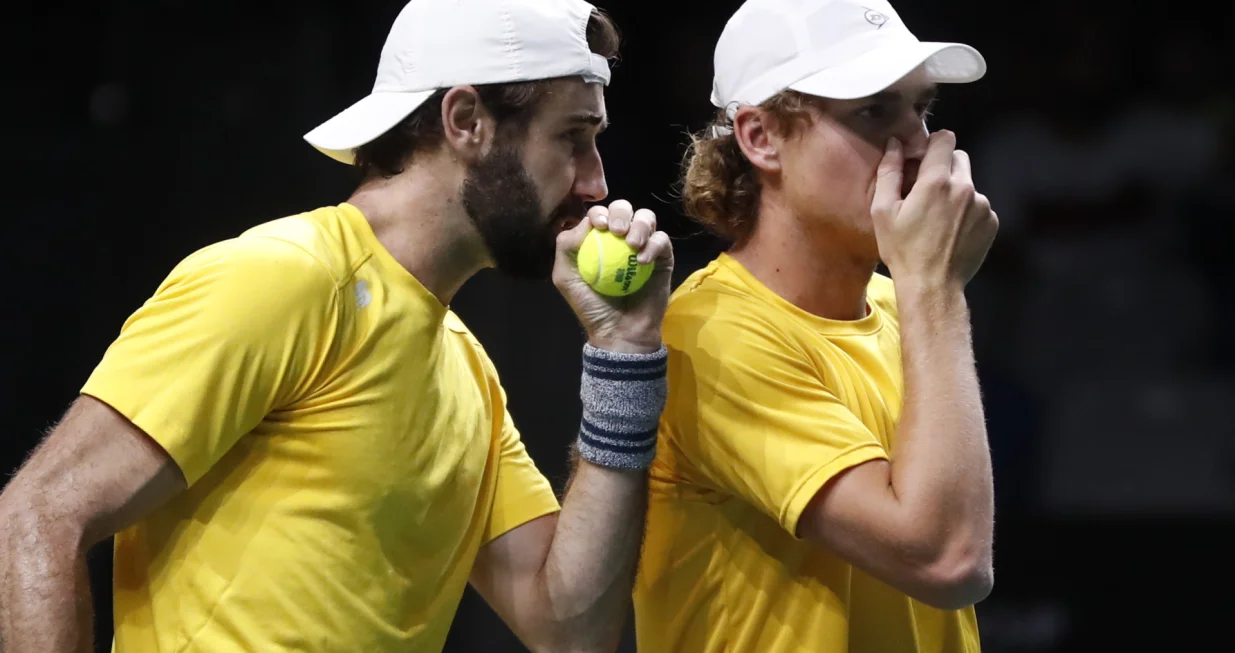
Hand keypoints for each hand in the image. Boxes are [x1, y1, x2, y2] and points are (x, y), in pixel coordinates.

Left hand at [552, 199, 673, 353]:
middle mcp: (621, 237)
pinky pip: (662, 240)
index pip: (600, 213)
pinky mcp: (663, 256)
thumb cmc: (592, 306)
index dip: (599, 212)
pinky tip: (642, 261)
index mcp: (598, 238)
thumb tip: (582, 222)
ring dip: (639, 224)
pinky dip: (653, 245)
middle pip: (624, 208)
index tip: (599, 226)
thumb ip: (566, 246)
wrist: (619, 331)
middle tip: (617, 231)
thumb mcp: (566, 277)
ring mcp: (644, 245)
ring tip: (632, 244)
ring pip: (646, 217)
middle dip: (620, 212)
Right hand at [870, 131, 997, 289]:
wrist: (932, 286)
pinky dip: (966, 212)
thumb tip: (894, 145)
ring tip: (938, 219)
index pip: (945, 139)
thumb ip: (889, 172)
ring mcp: (982, 205)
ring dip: (955, 192)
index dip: (933, 144)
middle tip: (927, 192)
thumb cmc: (902, 250)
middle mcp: (965, 188)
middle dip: (943, 168)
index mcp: (937, 181)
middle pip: (958, 158)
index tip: (923, 159)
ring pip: (968, 184)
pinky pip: (978, 205)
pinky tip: (951, 232)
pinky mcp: (991, 222)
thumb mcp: (883, 211)